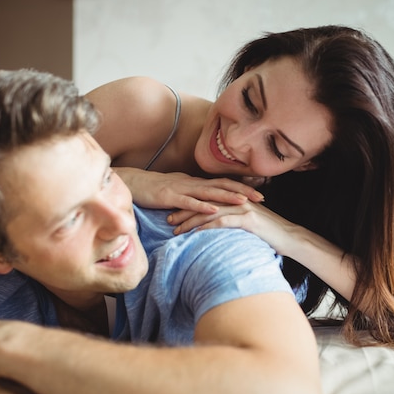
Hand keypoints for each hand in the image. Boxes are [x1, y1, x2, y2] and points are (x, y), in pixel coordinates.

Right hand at [115, 167, 263, 213]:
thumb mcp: (177, 192)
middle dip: (243, 191)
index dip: (242, 188)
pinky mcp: (169, 196)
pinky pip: (188, 201)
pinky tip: (214, 210)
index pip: (223, 184)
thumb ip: (192, 197)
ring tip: (245, 202)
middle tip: (262, 198)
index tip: (259, 194)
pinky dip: (202, 206)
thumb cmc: (153, 189)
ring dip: (228, 197)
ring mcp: (181, 188)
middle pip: (222, 186)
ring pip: (209, 192)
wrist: (131, 182)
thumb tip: (206, 204)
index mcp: (195, 182)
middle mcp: (192, 183)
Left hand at [167, 201, 297, 255]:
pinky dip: (207, 226)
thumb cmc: (270, 234)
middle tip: (168, 220)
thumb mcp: (248, 225)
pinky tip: (195, 232)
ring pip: (210, 211)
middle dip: (184, 211)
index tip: (174, 213)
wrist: (291, 238)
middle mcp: (238, 200)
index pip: (208, 200)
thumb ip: (233, 222)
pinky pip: (223, 221)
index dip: (189, 205)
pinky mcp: (248, 219)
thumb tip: (217, 229)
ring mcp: (243, 208)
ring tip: (176, 229)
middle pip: (205, 202)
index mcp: (236, 199)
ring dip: (191, 220)